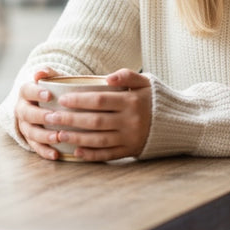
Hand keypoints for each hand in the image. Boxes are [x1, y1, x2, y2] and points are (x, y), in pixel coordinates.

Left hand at [17, 68, 151, 161]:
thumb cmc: (156, 99)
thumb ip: (127, 75)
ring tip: (58, 134)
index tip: (62, 100)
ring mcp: (131, 138)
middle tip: (50, 118)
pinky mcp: (131, 150)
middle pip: (95, 121)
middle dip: (70, 120)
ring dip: (76, 138)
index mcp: (133, 101)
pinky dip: (91, 154)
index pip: (100, 100)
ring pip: (98, 140)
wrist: (179, 122)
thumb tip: (107, 78)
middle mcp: (131, 121)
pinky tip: (76, 152)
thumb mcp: (146, 82)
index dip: (79, 100)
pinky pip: (108, 154)